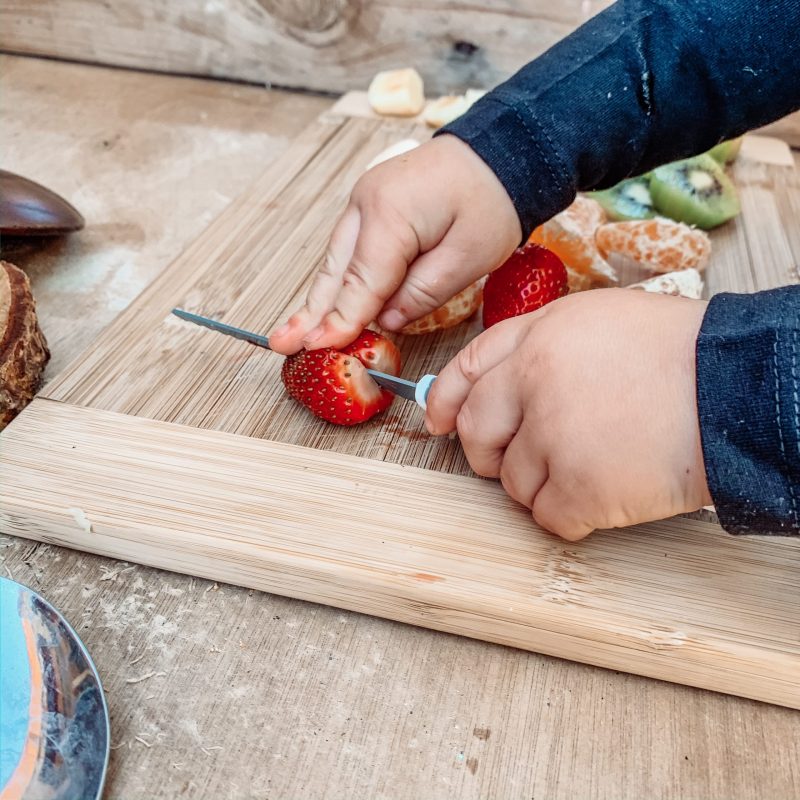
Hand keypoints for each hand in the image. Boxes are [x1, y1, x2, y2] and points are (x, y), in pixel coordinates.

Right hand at [268, 134, 520, 353]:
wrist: (500, 152)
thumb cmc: (493, 200)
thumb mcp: (470, 257)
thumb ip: (423, 292)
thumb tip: (388, 321)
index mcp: (391, 214)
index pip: (362, 281)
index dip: (340, 319)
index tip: (318, 347)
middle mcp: (366, 203)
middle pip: (336, 270)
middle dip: (311, 312)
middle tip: (282, 343)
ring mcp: (363, 201)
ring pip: (336, 261)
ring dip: (319, 299)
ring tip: (293, 332)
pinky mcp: (370, 206)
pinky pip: (348, 250)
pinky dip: (337, 280)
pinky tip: (324, 305)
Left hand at [425, 289, 712, 539]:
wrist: (735, 389)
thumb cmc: (676, 354)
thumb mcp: (599, 319)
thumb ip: (541, 345)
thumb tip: (500, 383)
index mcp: (538, 339)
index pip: (466, 372)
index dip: (446, 401)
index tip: (437, 423)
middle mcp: (534, 385)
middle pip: (476, 434)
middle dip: (490, 453)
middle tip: (524, 458)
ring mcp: (554, 438)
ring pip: (514, 483)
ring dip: (544, 484)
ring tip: (594, 465)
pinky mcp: (580, 488)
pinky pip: (549, 517)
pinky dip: (572, 515)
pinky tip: (605, 493)